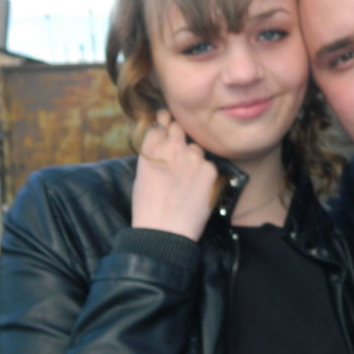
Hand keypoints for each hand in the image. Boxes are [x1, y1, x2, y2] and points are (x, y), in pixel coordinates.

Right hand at [131, 109, 217, 240]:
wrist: (164, 231)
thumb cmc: (148, 206)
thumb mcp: (143, 172)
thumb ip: (154, 152)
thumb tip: (164, 141)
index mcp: (151, 146)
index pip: (160, 122)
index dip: (164, 124)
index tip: (167, 126)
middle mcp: (173, 146)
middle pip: (180, 129)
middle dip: (179, 138)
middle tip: (177, 155)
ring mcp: (194, 157)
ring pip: (196, 149)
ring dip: (193, 158)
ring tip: (185, 181)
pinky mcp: (210, 170)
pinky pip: (208, 165)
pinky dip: (204, 174)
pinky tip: (195, 190)